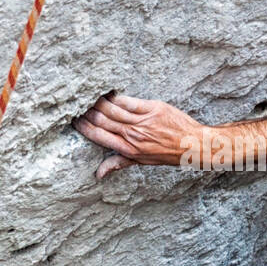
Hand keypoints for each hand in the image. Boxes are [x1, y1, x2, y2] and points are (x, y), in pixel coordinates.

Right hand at [75, 93, 206, 178]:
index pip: (99, 136)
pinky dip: (115, 96)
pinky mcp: (152, 108)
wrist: (191, 144)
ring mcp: (142, 121)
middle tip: (77, 105)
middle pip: (102, 120)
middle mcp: (133, 135)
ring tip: (88, 97)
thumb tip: (98, 173)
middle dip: (87, 112)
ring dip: (97, 102)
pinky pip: (128, 101)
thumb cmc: (167, 154)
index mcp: (128, 148)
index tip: (74, 120)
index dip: (84, 127)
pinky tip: (106, 92)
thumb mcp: (141, 161)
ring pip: (112, 109)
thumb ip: (118, 163)